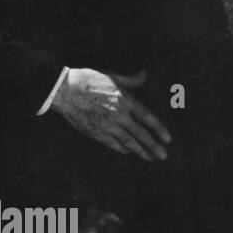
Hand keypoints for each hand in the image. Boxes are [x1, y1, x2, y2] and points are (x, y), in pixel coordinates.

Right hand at [50, 68, 170, 160]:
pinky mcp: (96, 133)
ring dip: (142, 151)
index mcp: (124, 100)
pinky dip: (123, 148)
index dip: (159, 129)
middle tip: (163, 155)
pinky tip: (129, 151)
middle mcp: (118, 115)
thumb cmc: (88, 80)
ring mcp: (107, 125)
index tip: (167, 138)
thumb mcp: (111, 76)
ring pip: (129, 142)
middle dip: (154, 146)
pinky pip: (114, 144)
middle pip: (141, 134)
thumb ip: (131, 80)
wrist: (64, 91)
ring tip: (151, 157)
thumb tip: (144, 74)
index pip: (147, 117)